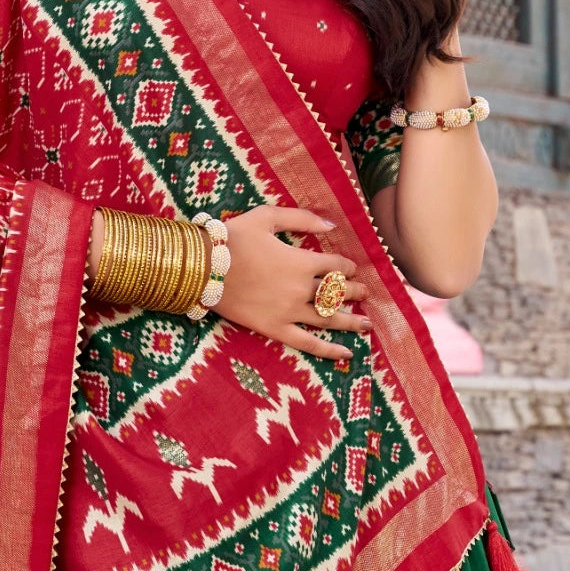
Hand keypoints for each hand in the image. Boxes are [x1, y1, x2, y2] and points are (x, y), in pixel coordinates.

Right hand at [209, 204, 369, 361]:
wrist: (203, 266)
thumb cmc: (233, 238)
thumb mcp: (267, 217)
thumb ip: (301, 219)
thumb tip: (332, 225)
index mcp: (301, 262)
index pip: (336, 266)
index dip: (348, 267)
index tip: (352, 269)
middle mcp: (300, 289)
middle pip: (337, 293)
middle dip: (355, 293)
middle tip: (366, 293)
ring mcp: (289, 312)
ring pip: (328, 319)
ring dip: (351, 321)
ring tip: (367, 324)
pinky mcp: (274, 328)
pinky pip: (307, 343)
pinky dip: (328, 350)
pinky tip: (345, 353)